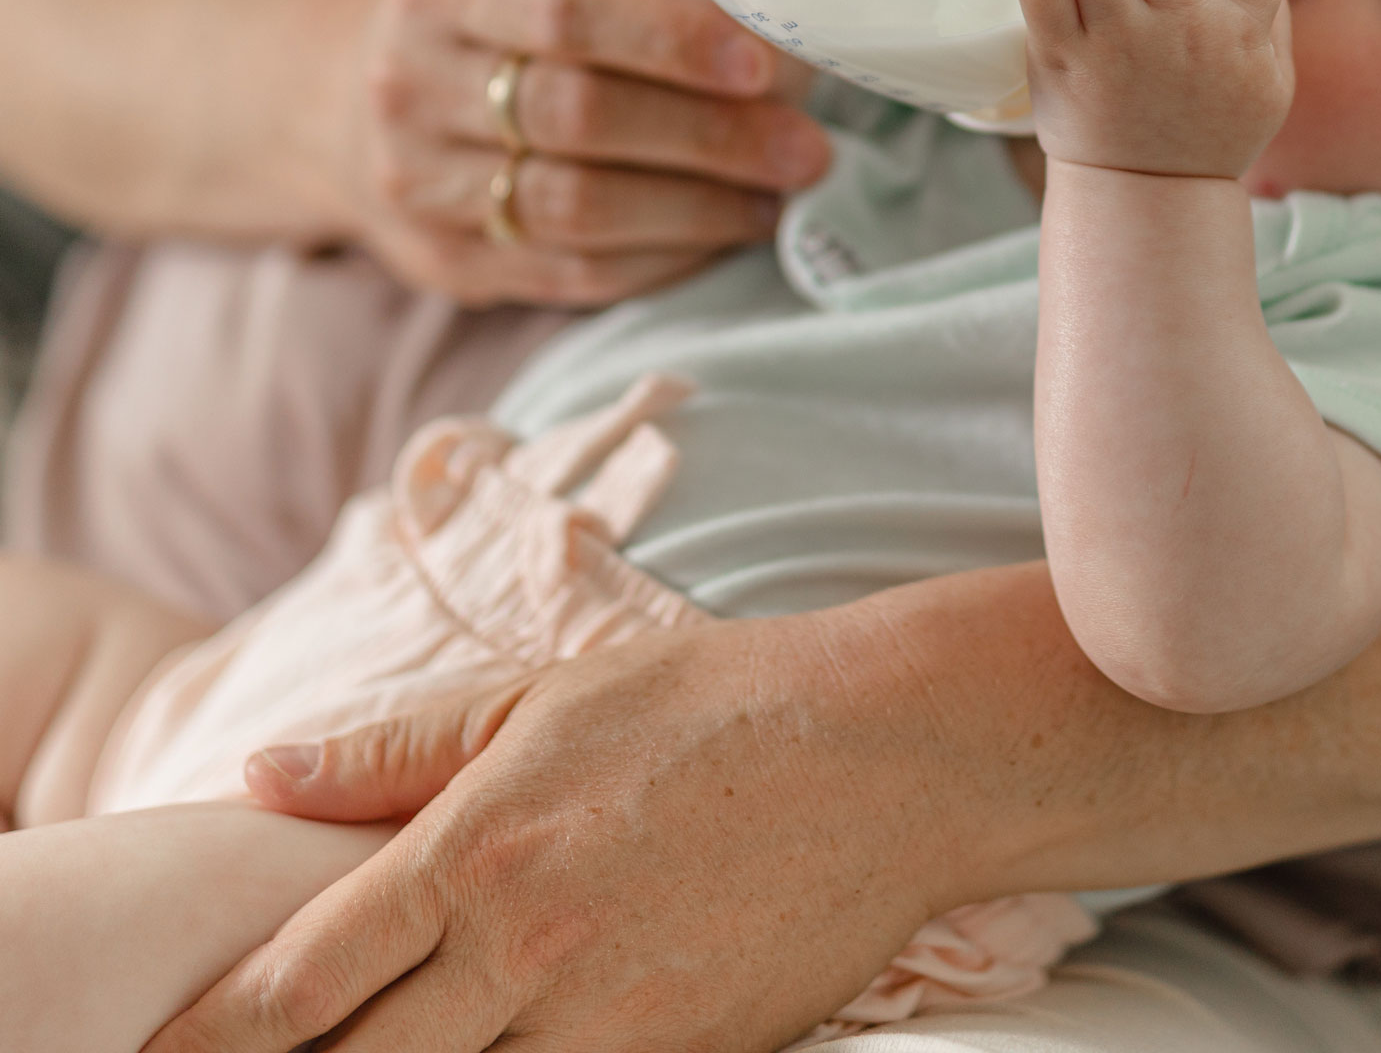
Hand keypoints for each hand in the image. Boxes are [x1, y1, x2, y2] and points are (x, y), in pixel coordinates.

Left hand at [142, 611, 978, 1052]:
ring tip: (404, 1040)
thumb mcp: (547, 696)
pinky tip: (516, 1046)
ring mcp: (607, 1023)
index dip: (216, 1031)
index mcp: (477, 848)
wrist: (883, 750)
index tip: (165, 1050)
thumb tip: (260, 776)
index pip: (302, 978)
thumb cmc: (712, 701)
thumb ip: (396, 750)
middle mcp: (525, 950)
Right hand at [339, 0, 830, 308]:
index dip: (669, 41)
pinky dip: (663, 259)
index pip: (562, 14)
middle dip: (711, 137)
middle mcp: (412, 86)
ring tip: (781, 196)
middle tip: (807, 148)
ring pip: (576, 210)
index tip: (763, 62)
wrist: (348, 106)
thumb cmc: (479, 12)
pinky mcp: (448, 263)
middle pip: (578, 119)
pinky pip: (571, 274)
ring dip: (699, 209)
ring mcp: (420, 185)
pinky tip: (726, 234)